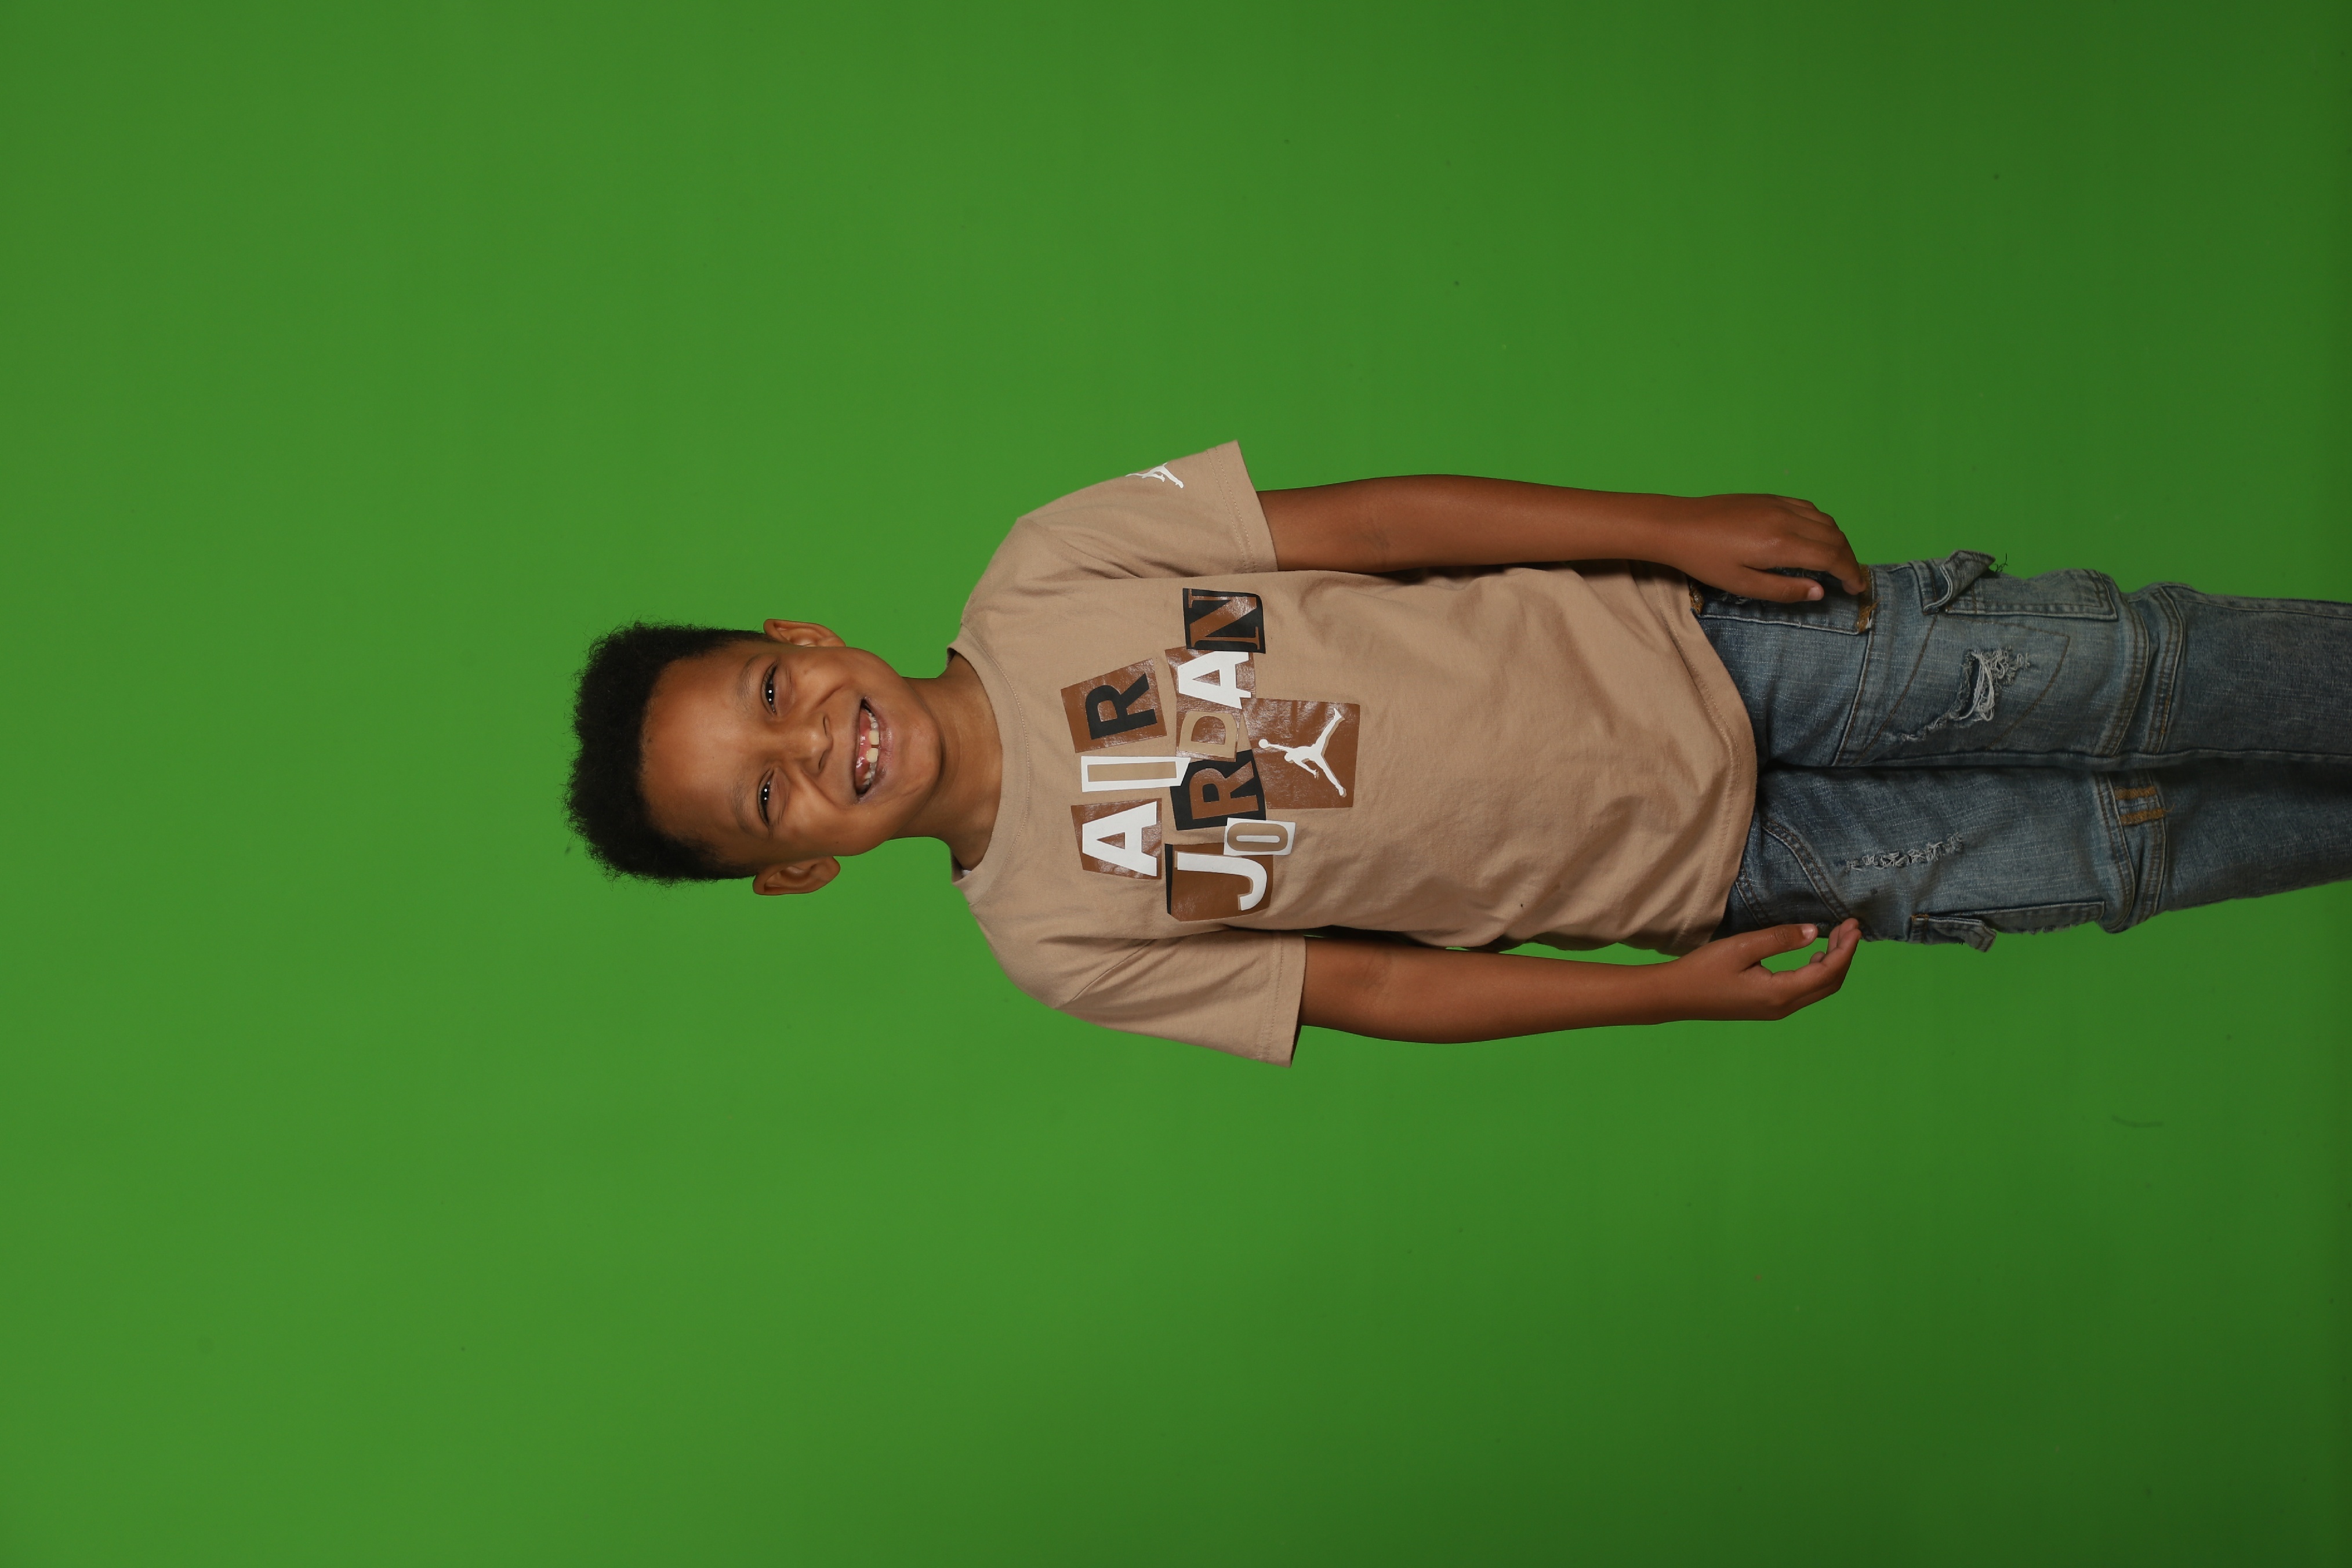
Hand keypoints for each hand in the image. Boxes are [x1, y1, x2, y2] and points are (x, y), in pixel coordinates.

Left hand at [1650, 494, 1864, 601]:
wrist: (1678, 525)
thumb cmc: (1705, 560)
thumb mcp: (1742, 585)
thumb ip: (1784, 590)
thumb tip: (1819, 591)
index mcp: (1780, 544)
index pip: (1831, 557)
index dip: (1850, 573)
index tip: (1856, 588)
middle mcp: (1786, 519)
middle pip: (1835, 537)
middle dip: (1848, 559)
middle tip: (1849, 579)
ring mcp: (1779, 504)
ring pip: (1825, 521)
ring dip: (1837, 541)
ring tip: (1835, 562)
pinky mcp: (1770, 498)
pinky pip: (1809, 508)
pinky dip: (1822, 524)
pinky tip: (1814, 538)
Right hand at [1658, 919, 1860, 1020]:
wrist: (1675, 997)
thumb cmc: (1703, 970)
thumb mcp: (1742, 947)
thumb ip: (1780, 939)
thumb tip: (1814, 933)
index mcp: (1780, 993)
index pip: (1828, 971)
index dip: (1846, 949)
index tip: (1852, 925)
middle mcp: (1784, 1007)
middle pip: (1830, 984)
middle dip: (1845, 955)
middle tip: (1849, 927)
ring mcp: (1776, 1010)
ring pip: (1819, 989)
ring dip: (1833, 963)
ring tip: (1837, 937)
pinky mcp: (1768, 1007)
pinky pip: (1805, 991)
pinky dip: (1817, 972)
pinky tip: (1814, 955)